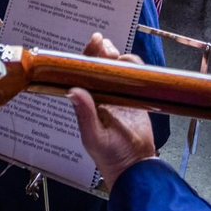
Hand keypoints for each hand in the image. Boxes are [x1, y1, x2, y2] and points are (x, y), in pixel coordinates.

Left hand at [67, 33, 157, 185]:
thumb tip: (73, 90)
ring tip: (118, 55)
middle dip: (102, 51)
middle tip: (105, 45)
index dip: (87, 56)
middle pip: (100, 66)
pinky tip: (134, 65)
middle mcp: (101, 96)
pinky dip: (135, 67)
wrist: (137, 168)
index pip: (83, 73)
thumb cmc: (111, 157)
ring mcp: (119, 95)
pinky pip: (135, 76)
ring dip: (118, 56)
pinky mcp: (136, 98)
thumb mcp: (95, 137)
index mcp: (87, 102)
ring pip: (118, 68)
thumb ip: (86, 114)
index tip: (94, 42)